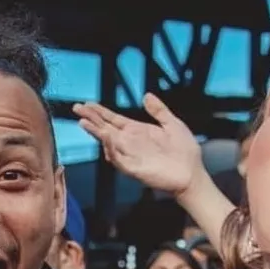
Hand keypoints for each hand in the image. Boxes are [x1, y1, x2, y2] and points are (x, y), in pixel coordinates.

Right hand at [73, 94, 202, 196]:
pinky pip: (119, 159)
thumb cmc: (185, 151)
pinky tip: (106, 138)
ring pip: (108, 143)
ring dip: (96, 133)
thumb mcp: (172, 124)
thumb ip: (159, 110)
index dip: (100, 112)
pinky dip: (111, 149)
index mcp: (138, 131)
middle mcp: (130, 143)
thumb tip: (146, 95)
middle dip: (92, 118)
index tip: (87, 104)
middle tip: (77, 108)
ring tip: (84, 122)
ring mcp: (131, 155)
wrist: (193, 173)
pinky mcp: (134, 169)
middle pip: (106, 128)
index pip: (114, 119)